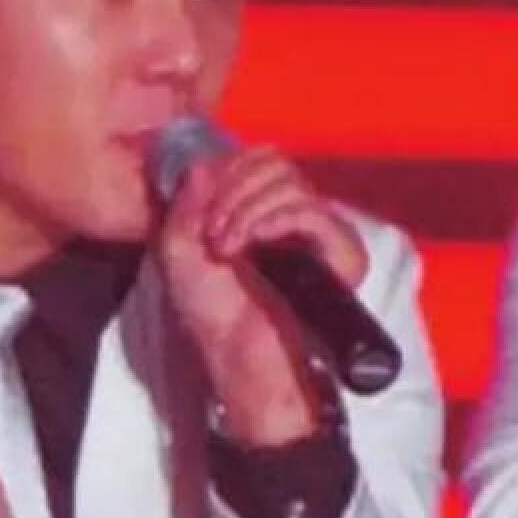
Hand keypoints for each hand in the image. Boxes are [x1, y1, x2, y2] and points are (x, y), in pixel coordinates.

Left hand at [148, 134, 366, 441]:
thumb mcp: (178, 251)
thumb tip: (205, 162)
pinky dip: (276, 218)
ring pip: (291, 181)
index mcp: (260, 209)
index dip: (226, 169)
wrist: (240, 360)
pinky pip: (312, 211)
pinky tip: (256, 242)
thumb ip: (186, 202)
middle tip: (214, 233)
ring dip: (248, 208)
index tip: (202, 208)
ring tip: (228, 247)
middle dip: (234, 189)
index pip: (257, 157)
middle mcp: (293, 214)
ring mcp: (319, 232)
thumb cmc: (213, 316)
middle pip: (275, 161)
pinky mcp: (339, 253)